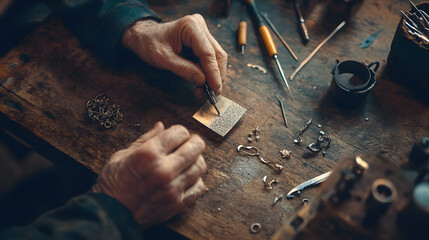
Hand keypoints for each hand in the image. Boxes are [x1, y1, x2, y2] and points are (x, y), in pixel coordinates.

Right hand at [92, 122, 206, 227]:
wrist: (110, 214)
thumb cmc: (112, 184)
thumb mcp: (122, 155)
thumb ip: (145, 139)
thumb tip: (161, 126)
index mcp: (149, 154)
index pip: (180, 132)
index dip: (179, 131)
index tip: (175, 135)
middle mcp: (164, 170)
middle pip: (196, 146)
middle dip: (193, 141)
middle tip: (188, 143)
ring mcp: (173, 188)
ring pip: (200, 166)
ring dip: (195, 160)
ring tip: (186, 161)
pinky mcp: (177, 203)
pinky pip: (199, 187)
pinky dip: (196, 180)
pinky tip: (187, 178)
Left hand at [122, 14, 227, 96]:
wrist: (143, 36)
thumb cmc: (149, 43)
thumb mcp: (163, 59)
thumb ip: (183, 69)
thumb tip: (202, 81)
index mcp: (190, 26)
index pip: (208, 53)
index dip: (213, 73)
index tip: (214, 89)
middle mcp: (200, 26)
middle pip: (217, 55)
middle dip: (216, 76)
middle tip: (211, 94)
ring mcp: (202, 32)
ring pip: (217, 57)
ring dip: (214, 75)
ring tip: (205, 90)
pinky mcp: (202, 39)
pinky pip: (211, 57)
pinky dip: (209, 71)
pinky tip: (204, 82)